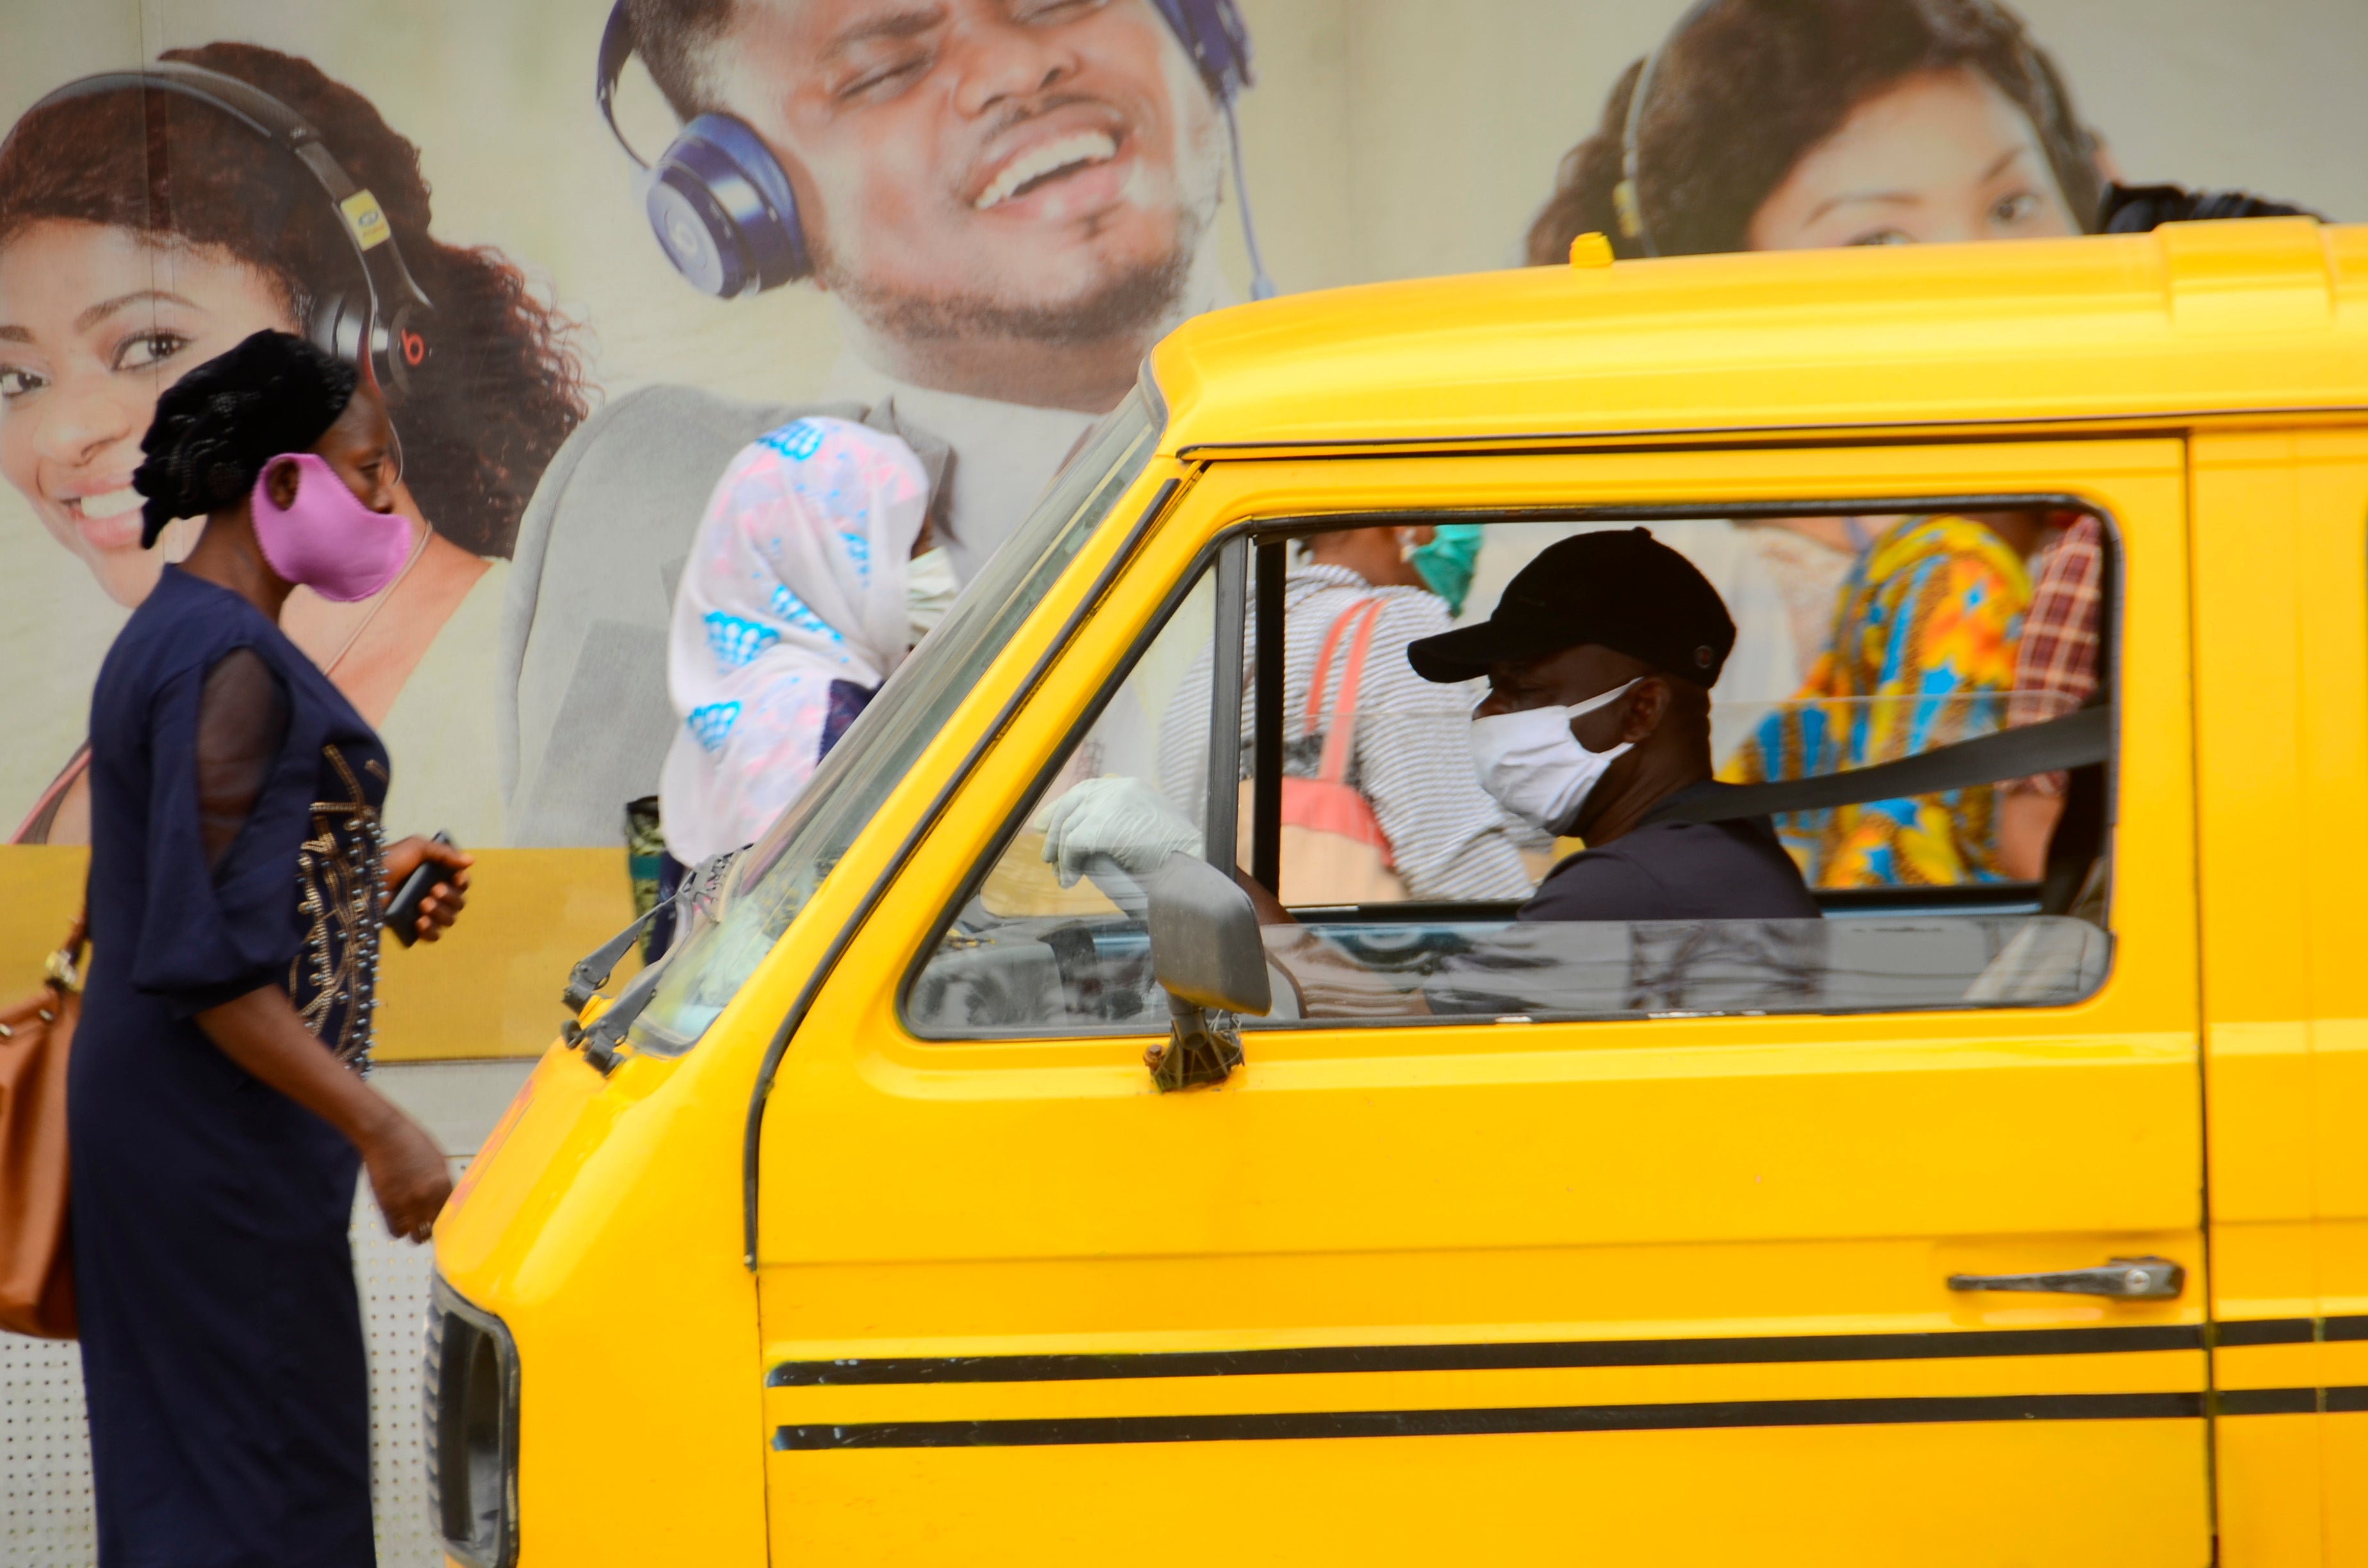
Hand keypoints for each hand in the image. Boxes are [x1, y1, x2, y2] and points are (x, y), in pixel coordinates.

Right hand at [361, 1109, 451, 1243]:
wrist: (384, 1134)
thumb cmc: (411, 1142)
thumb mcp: (438, 1159)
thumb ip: (444, 1182)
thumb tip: (450, 1201)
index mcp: (444, 1183)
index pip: (452, 1215)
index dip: (447, 1222)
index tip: (444, 1225)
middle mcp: (427, 1195)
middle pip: (435, 1229)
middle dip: (432, 1231)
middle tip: (428, 1229)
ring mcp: (406, 1202)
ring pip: (416, 1237)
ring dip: (416, 1235)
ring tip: (414, 1230)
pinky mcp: (386, 1205)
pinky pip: (396, 1232)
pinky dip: (398, 1232)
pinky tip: (400, 1225)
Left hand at [382, 835, 473, 942]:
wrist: (362, 881)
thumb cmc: (387, 860)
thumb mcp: (417, 847)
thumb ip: (445, 853)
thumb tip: (470, 860)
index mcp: (434, 875)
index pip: (460, 884)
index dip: (461, 883)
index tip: (455, 879)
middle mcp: (431, 894)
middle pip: (459, 903)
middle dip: (450, 897)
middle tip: (433, 890)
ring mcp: (421, 913)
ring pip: (449, 920)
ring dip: (442, 912)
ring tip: (423, 904)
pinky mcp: (410, 928)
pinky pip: (433, 936)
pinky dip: (431, 930)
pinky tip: (420, 921)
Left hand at [1034, 776, 1200, 887]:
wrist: (1189, 868)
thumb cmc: (1176, 858)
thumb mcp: (1148, 829)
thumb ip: (1121, 823)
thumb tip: (1086, 837)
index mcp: (1130, 786)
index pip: (1087, 790)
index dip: (1063, 808)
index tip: (1045, 824)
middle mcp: (1118, 788)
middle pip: (1072, 802)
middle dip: (1054, 829)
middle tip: (1047, 855)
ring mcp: (1109, 804)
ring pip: (1069, 826)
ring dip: (1060, 855)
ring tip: (1061, 876)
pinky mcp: (1101, 825)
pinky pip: (1072, 845)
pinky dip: (1067, 865)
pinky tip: (1069, 880)